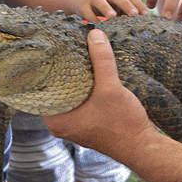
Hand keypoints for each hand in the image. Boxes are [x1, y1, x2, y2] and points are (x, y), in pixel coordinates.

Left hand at [42, 29, 155, 155]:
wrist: (143, 146)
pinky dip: (85, 84)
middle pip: (55, 90)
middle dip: (60, 70)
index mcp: (57, 120)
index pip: (38, 92)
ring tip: (76, 53)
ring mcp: (76, 123)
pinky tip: (91, 69)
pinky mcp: (89, 120)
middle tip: (61, 47)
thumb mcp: (111, 88)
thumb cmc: (123, 125)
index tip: (45, 52)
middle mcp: (62, 123)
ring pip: (69, 93)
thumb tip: (95, 34)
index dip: (41, 71)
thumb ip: (102, 60)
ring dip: (75, 76)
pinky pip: (81, 98)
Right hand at [68, 0, 147, 21]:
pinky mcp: (82, 6)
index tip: (146, 15)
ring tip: (113, 16)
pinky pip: (86, 13)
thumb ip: (127, 13)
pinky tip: (97, 26)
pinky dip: (91, 19)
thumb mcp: (116, 6)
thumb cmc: (104, 5)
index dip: (138, 3)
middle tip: (134, 14)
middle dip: (126, 3)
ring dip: (106, 7)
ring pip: (99, 1)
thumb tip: (145, 25)